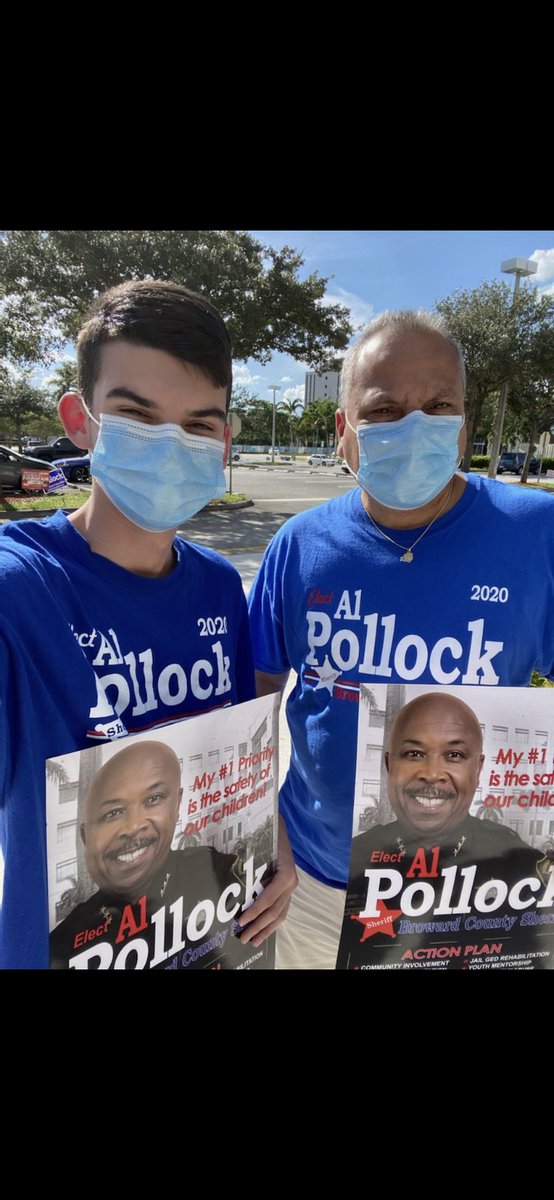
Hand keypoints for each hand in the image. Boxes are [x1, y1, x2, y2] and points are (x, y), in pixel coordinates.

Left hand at [237, 815, 297, 946]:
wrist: (279, 824)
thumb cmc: (265, 834)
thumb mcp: (256, 847)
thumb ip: (247, 864)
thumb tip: (225, 879)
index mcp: (285, 874)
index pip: (268, 898)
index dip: (255, 911)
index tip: (241, 920)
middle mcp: (291, 883)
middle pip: (275, 911)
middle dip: (258, 926)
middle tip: (243, 938)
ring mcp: (291, 887)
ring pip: (280, 914)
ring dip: (266, 929)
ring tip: (253, 941)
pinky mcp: (287, 888)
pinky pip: (282, 909)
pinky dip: (272, 922)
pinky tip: (263, 932)